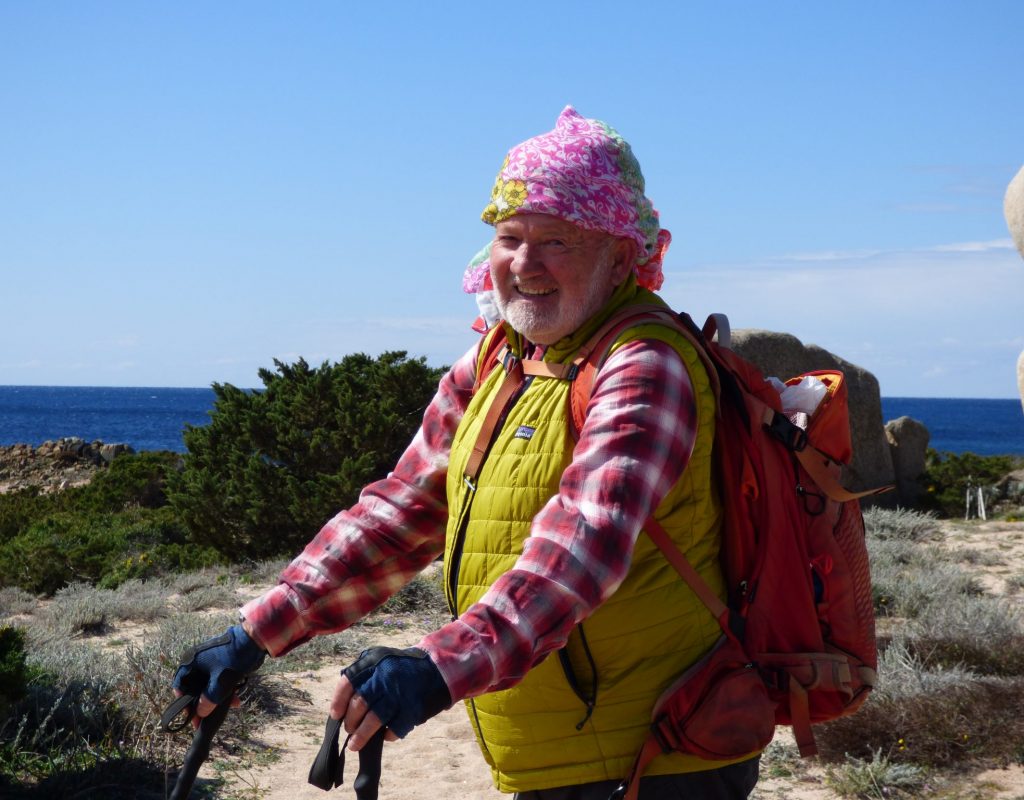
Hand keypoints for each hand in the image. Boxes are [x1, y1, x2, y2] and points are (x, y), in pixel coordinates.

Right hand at [172, 624, 266, 725]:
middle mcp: (196, 660)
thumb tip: (200, 713)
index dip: (185, 703)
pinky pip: (217, 679)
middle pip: (194, 687)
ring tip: (225, 711)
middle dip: (203, 703)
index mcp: (190, 662)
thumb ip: (209, 700)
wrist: (254, 639)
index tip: (192, 716)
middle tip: (207, 718)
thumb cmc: (234, 659)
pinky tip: (236, 701)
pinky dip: (224, 690)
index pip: (179, 686)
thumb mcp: (220, 683)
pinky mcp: (220, 661)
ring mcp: (209, 660)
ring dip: (216, 698)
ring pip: (208, 684)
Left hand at [330, 647, 450, 749]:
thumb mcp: (381, 658)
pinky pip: (392, 729)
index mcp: (374, 662)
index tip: (336, 715)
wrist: (438, 669)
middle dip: (350, 721)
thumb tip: (342, 702)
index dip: (338, 702)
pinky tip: (383, 736)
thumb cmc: (403, 667)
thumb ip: (362, 674)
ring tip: (354, 744)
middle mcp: (384, 677)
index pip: (347, 683)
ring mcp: (398, 694)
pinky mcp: (411, 710)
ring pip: (372, 721)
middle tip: (349, 728)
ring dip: (361, 736)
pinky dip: (385, 736)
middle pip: (359, 705)